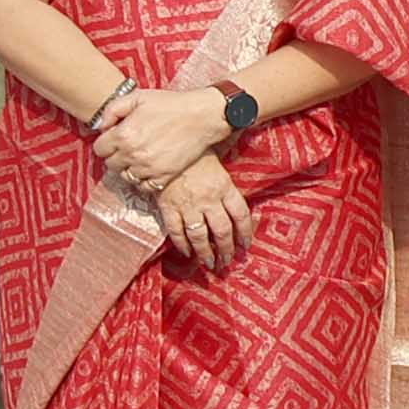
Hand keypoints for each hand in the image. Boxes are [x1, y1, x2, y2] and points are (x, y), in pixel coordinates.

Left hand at [96, 85, 228, 191]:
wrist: (202, 116)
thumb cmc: (170, 104)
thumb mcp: (137, 97)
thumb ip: (112, 110)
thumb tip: (101, 127)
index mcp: (123, 135)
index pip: (99, 149)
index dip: (105, 143)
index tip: (115, 138)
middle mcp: (133, 154)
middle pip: (110, 164)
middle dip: (115, 155)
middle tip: (127, 147)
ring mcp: (148, 168)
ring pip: (125, 177)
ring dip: (128, 168)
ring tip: (138, 157)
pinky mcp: (164, 176)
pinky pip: (144, 186)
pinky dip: (143, 180)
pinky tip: (148, 168)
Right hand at [155, 156, 254, 273]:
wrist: (163, 145)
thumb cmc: (193, 151)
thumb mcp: (217, 159)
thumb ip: (226, 178)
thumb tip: (235, 193)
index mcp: (224, 187)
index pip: (241, 215)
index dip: (245, 233)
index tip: (245, 245)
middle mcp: (209, 199)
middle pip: (222, 231)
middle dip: (225, 249)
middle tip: (226, 261)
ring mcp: (187, 205)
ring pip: (200, 235)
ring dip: (205, 252)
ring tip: (208, 263)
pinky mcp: (168, 206)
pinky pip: (176, 230)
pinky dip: (181, 244)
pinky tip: (186, 252)